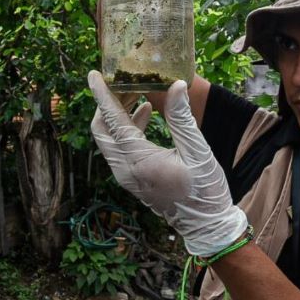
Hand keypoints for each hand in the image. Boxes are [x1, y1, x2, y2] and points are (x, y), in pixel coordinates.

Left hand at [88, 71, 246, 255]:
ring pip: (108, 140)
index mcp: (139, 161)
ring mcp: (126, 177)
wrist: (206, 225)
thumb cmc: (205, 190)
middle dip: (107, 104)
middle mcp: (125, 170)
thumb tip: (175, 85)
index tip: (93, 74)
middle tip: (124, 83)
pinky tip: (145, 116)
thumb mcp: (198, 151)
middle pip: (101, 130)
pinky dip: (125, 130)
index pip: (113, 120)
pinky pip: (118, 150)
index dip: (102, 95)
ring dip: (117, 116)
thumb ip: (182, 118)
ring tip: (139, 95)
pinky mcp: (132, 180)